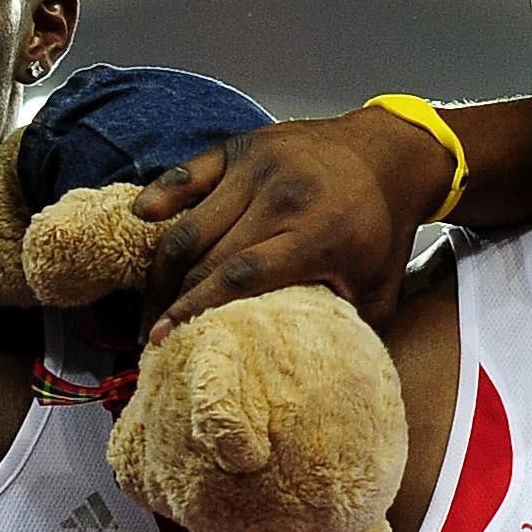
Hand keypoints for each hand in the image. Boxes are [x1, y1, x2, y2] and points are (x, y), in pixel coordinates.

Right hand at [128, 107, 449, 340]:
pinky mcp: (242, 147)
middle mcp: (284, 196)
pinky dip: (161, 194)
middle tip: (152, 336)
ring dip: (161, 267)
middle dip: (171, 300)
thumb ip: (354, 332)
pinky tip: (142, 219)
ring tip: (149, 304)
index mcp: (319, 233)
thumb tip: (323, 385)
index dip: (196, 309)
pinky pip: (189, 171)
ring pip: (191, 223)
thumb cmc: (381, 229)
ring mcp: (259, 167)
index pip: (241, 276)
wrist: (390, 153)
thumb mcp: (380, 286)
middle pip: (208, 256)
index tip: (164, 341)